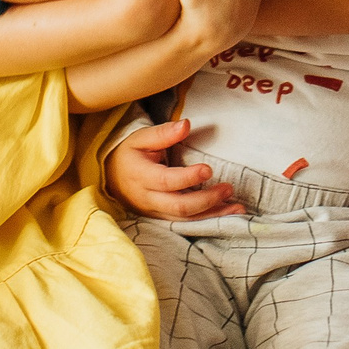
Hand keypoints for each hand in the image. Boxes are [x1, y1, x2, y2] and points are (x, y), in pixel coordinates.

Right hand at [107, 119, 244, 219]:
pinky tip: (226, 214)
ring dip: (213, 215)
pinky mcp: (162, 218)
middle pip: (179, 206)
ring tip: (237, 207)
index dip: (188, 178)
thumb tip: (186, 125)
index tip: (208, 169)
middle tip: (228, 188)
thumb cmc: (130, 154)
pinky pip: (186, 223)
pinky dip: (208, 220)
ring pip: (185, 219)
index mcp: (141, 176)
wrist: (112, 177)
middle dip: (207, 200)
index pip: (166, 181)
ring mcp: (155, 211)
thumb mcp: (141, 138)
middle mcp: (148, 198)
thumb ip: (164, 133)